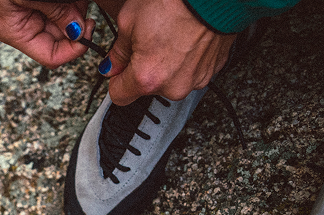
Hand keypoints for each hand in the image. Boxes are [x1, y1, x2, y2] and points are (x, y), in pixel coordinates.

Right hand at [0, 0, 95, 67]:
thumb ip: (56, 12)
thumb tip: (78, 32)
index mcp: (16, 33)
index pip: (51, 57)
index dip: (72, 50)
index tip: (87, 33)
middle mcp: (24, 28)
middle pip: (61, 41)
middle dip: (76, 26)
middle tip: (85, 10)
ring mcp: (34, 16)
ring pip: (66, 25)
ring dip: (77, 13)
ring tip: (78, 1)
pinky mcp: (42, 5)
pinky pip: (64, 11)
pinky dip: (73, 4)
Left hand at [100, 0, 235, 104]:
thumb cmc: (176, 1)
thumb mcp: (130, 19)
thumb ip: (118, 51)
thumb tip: (112, 65)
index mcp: (146, 78)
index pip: (119, 96)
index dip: (116, 80)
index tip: (118, 70)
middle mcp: (171, 87)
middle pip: (147, 87)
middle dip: (144, 68)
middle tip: (149, 40)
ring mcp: (193, 82)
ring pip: (170, 80)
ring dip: (167, 64)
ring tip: (171, 36)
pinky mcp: (211, 72)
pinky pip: (190, 72)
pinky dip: (186, 60)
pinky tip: (187, 39)